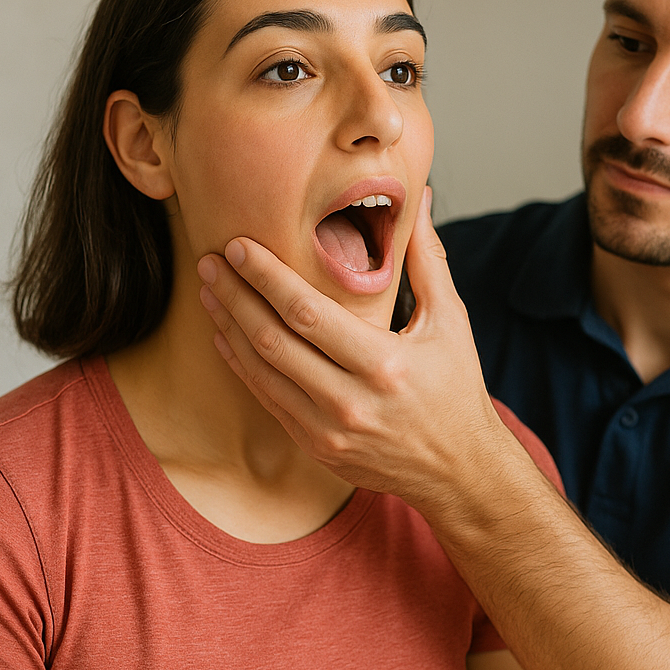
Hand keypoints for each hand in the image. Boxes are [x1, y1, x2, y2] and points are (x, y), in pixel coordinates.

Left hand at [196, 187, 536, 509]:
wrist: (459, 470)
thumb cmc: (456, 389)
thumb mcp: (450, 321)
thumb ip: (426, 258)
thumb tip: (415, 199)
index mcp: (385, 365)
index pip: (309, 313)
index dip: (267, 277)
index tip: (239, 247)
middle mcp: (351, 402)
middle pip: (274, 341)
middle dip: (235, 296)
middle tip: (210, 263)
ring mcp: (328, 431)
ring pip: (263, 372)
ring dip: (230, 327)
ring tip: (210, 292)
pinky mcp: (316, 447)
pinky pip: (267, 400)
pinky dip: (242, 365)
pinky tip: (227, 335)